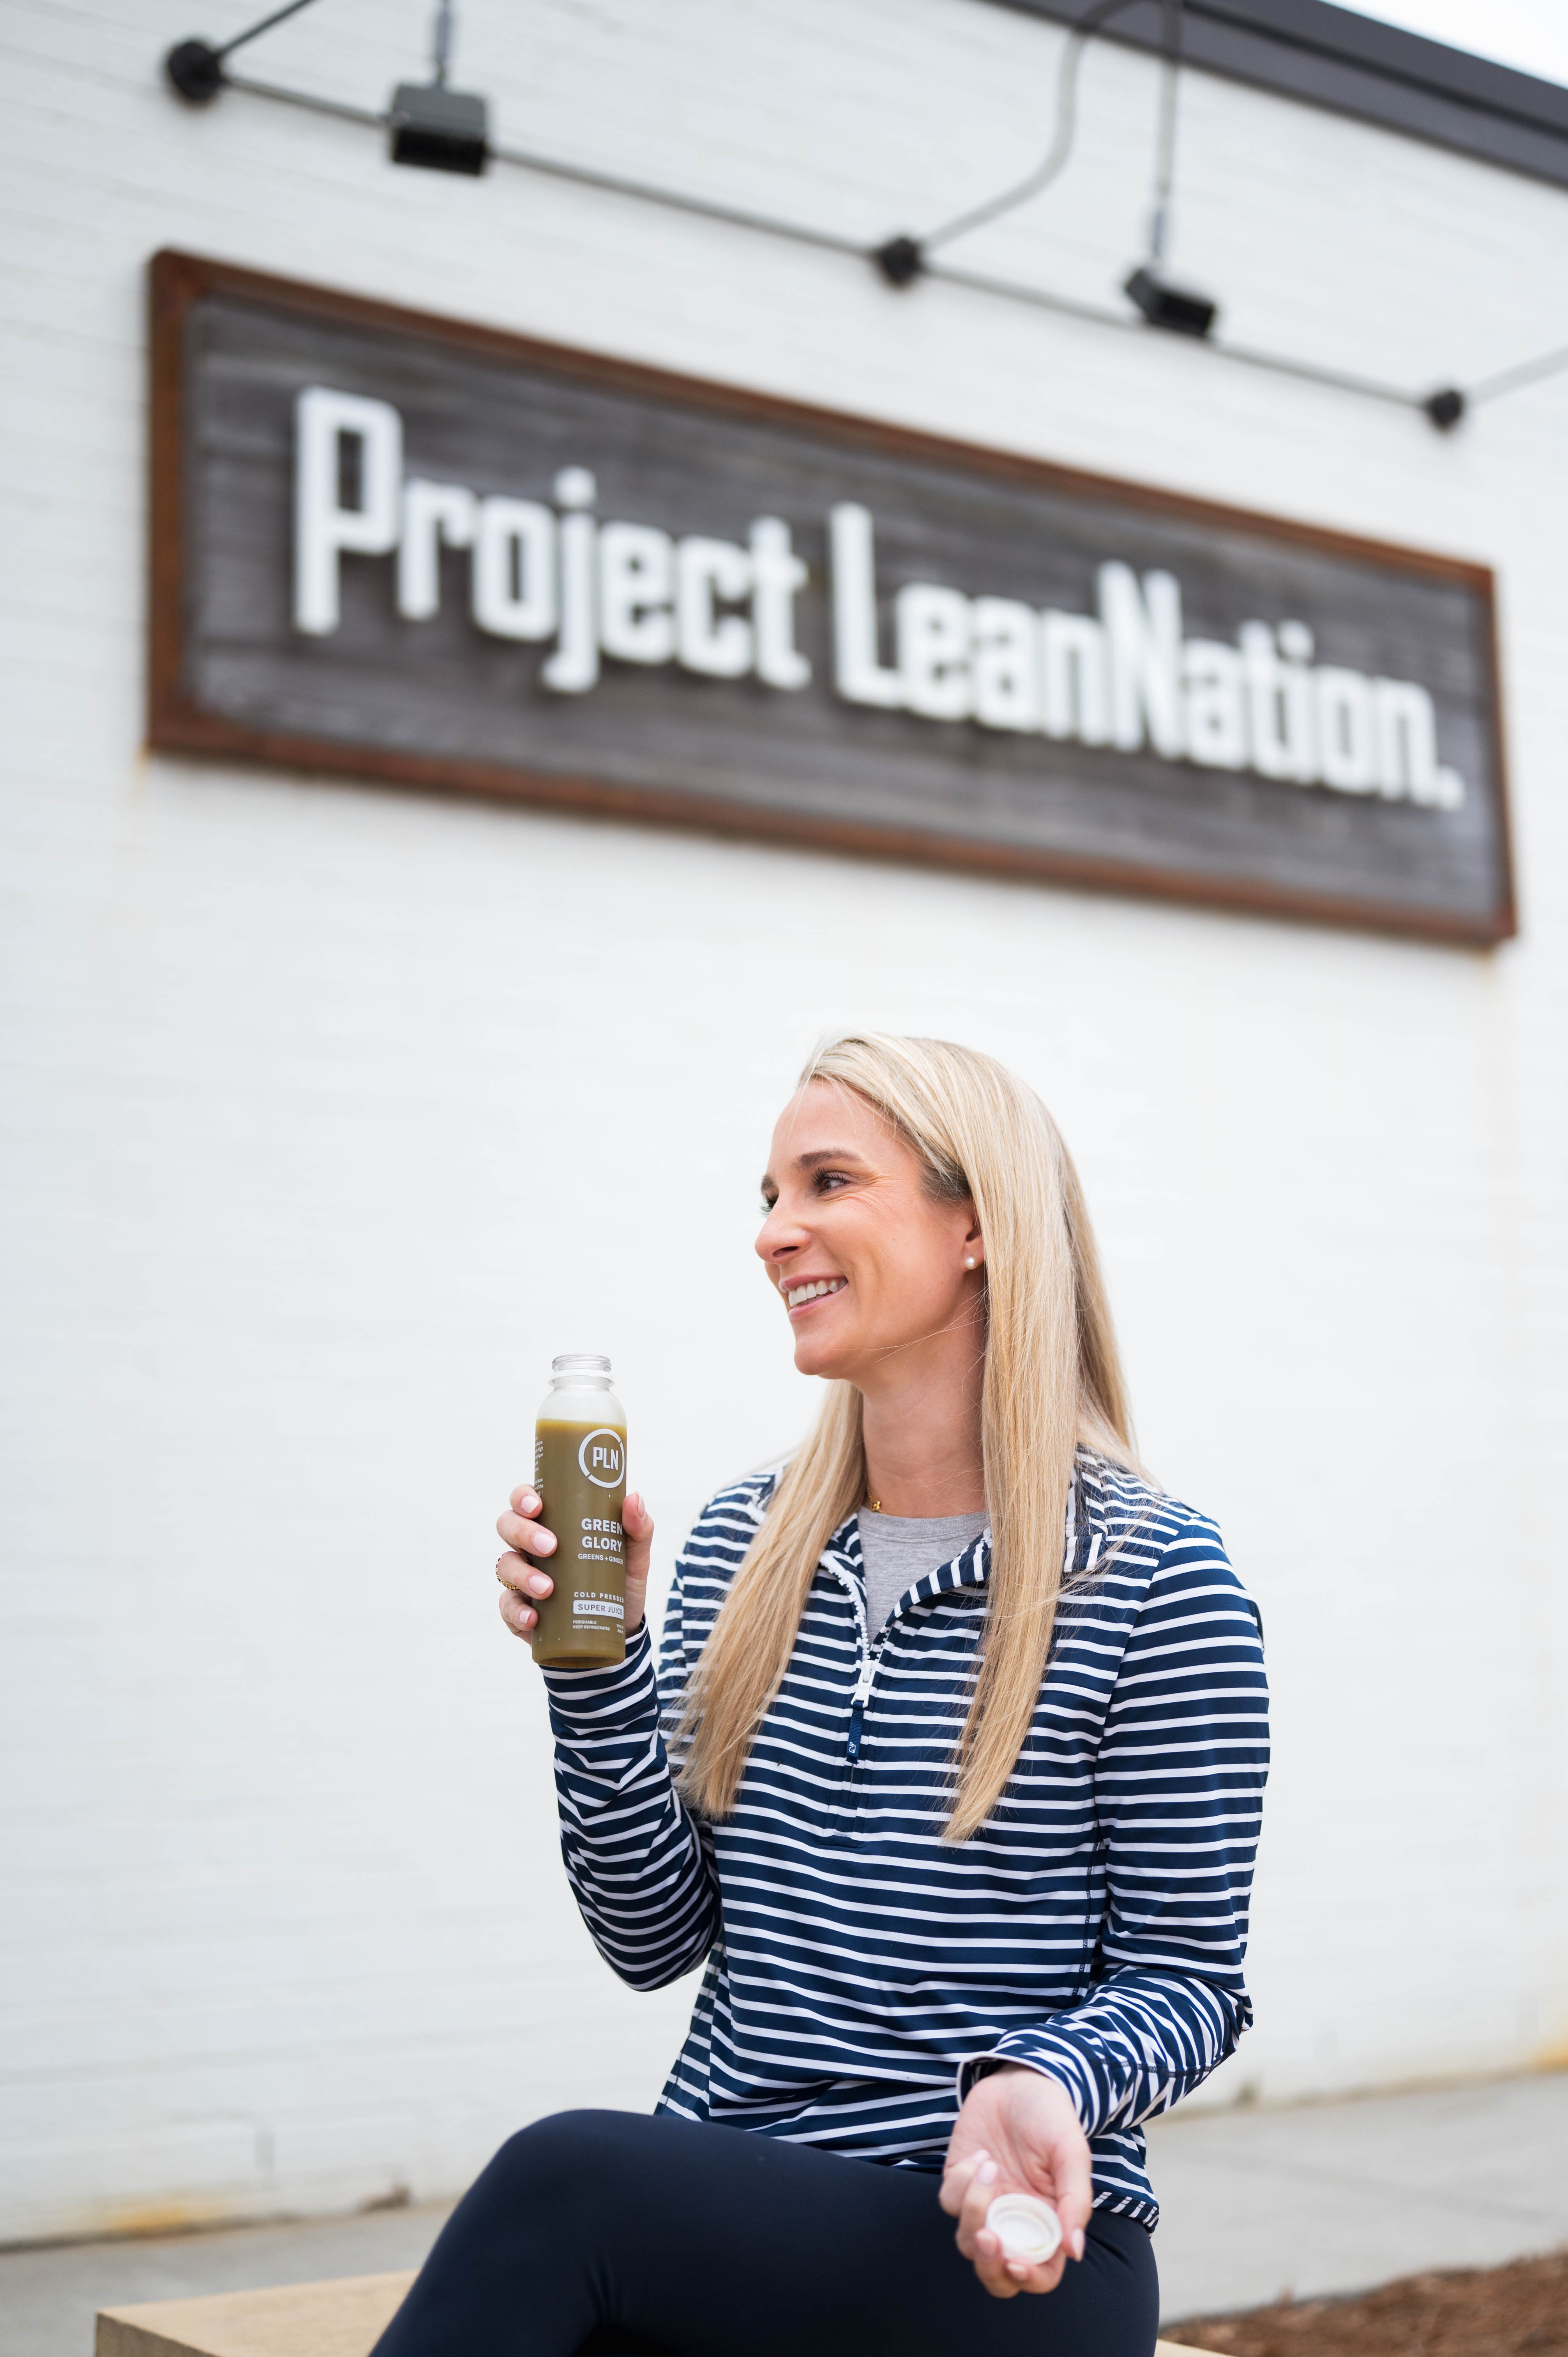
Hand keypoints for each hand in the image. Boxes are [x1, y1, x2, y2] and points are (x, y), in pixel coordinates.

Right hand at [495, 1487, 654, 1645]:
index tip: (538, 1507)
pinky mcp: (520, 1609)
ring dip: (522, 1575)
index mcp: (553, 1525)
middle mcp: (531, 1547)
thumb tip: (634, 1498)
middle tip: (551, 1547)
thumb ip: (638, 1528)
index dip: (523, 1498)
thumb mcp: (634, 1556)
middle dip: (524, 1533)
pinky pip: (506, 1607)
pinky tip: (532, 1618)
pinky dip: (516, 1611)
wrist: (619, 1629)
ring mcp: (522, 1578)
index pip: (526, 1501)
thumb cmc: (620, 1581)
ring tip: (547, 1589)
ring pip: (505, 1566)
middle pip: (508, 1527)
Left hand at [940, 2065, 1092, 2298]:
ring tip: (990, 2166)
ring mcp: (985, 2204)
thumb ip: (1075, 2201)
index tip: (1015, 2261)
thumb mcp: (1071, 2153)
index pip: (1040, 2274)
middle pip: (996, 2273)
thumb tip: (1074, 2251)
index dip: (1028, 2278)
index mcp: (1048, 2223)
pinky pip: (950, 2202)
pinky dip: (961, 2182)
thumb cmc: (1052, 2117)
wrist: (1020, 2079)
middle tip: (988, 2236)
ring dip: (974, 2211)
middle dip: (988, 2264)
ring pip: (968, 2241)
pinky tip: (981, 2155)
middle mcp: (1015, 2221)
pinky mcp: (960, 2182)